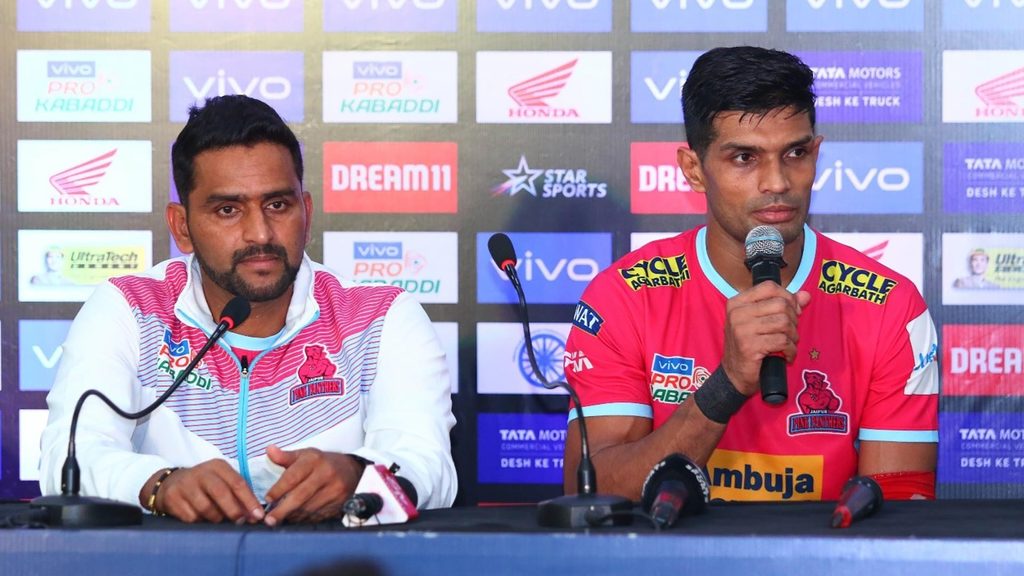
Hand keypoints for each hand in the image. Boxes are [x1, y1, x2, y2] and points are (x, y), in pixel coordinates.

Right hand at [143, 459, 263, 523]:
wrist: (170, 483)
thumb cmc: (205, 485)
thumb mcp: (222, 481)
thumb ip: (239, 495)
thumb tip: (255, 515)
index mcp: (218, 466)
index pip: (237, 483)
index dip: (249, 501)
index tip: (258, 515)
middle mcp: (201, 473)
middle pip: (221, 493)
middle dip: (234, 511)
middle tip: (240, 522)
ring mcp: (185, 485)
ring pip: (206, 508)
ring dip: (216, 518)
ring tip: (218, 519)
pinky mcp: (172, 498)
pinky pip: (191, 517)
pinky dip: (199, 521)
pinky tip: (200, 518)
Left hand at [262, 446, 364, 525]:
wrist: (351, 470)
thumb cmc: (322, 463)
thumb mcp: (305, 455)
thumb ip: (285, 456)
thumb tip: (269, 450)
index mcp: (314, 460)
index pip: (293, 476)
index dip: (279, 489)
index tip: (268, 499)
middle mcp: (326, 474)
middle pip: (300, 496)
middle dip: (283, 510)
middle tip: (269, 520)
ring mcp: (335, 490)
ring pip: (308, 508)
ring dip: (292, 516)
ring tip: (280, 519)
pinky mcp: (339, 503)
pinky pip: (318, 515)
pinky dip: (304, 519)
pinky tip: (296, 518)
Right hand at [722, 281, 810, 395]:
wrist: (735, 375)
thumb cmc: (749, 346)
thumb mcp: (762, 322)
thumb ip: (784, 306)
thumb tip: (805, 295)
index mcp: (737, 303)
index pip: (769, 287)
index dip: (787, 297)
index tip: (793, 311)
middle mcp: (737, 313)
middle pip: (780, 304)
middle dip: (793, 320)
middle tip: (790, 333)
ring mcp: (742, 329)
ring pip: (783, 322)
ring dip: (792, 336)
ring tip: (788, 344)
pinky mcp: (749, 346)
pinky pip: (782, 341)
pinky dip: (790, 350)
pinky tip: (786, 355)